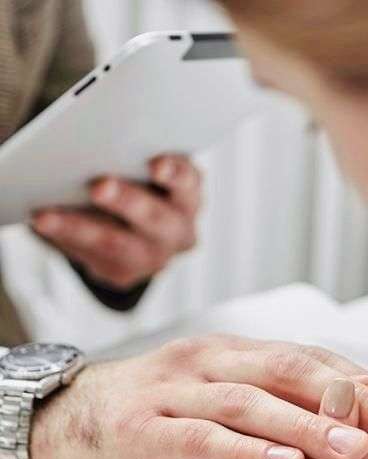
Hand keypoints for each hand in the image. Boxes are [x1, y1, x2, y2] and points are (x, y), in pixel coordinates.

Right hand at [30, 336, 367, 458]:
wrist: (72, 416)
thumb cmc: (157, 407)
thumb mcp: (217, 392)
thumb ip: (270, 395)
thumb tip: (340, 408)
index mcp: (232, 352)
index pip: (308, 359)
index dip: (361, 379)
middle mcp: (208, 361)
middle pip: (288, 371)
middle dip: (348, 394)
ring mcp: (175, 391)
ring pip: (248, 402)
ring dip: (304, 422)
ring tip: (353, 444)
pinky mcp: (146, 427)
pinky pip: (201, 438)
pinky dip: (245, 450)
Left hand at [31, 155, 200, 288]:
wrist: (141, 229)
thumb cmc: (142, 181)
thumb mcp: (148, 165)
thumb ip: (135, 153)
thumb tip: (94, 137)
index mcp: (189, 196)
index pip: (189, 183)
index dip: (175, 174)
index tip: (157, 164)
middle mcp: (179, 232)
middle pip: (154, 218)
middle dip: (126, 201)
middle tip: (98, 186)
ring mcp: (153, 258)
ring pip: (115, 244)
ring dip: (79, 227)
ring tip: (45, 216)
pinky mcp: (123, 274)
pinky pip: (91, 257)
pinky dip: (64, 238)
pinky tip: (40, 223)